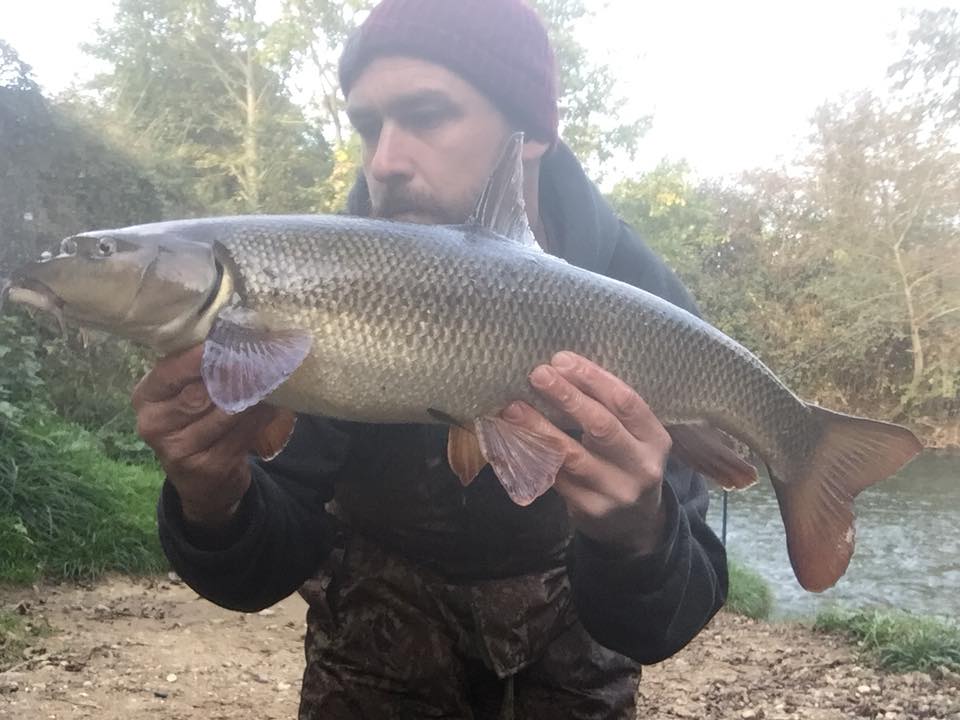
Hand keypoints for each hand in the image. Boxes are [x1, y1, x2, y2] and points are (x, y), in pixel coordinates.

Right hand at [132, 345, 274, 528]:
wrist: (200, 478)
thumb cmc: (193, 419)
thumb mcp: (181, 392)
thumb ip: (197, 367)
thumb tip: (235, 334)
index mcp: (146, 397)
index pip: (172, 372)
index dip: (202, 356)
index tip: (230, 339)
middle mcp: (155, 425)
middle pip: (200, 394)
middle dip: (234, 373)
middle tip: (262, 354)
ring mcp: (180, 450)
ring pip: (225, 414)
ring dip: (253, 393)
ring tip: (273, 374)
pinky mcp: (208, 467)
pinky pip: (242, 434)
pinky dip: (261, 415)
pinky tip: (274, 402)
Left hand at [501, 351, 670, 554]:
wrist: (635, 526)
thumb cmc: (626, 464)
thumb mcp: (633, 437)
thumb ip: (608, 409)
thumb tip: (559, 368)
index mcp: (655, 438)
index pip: (626, 402)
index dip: (593, 378)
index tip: (562, 360)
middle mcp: (640, 466)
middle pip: (601, 426)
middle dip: (566, 397)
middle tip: (538, 374)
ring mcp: (615, 491)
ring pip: (572, 456)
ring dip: (539, 428)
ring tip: (514, 407)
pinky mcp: (589, 509)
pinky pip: (556, 477)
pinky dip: (534, 455)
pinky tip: (516, 438)